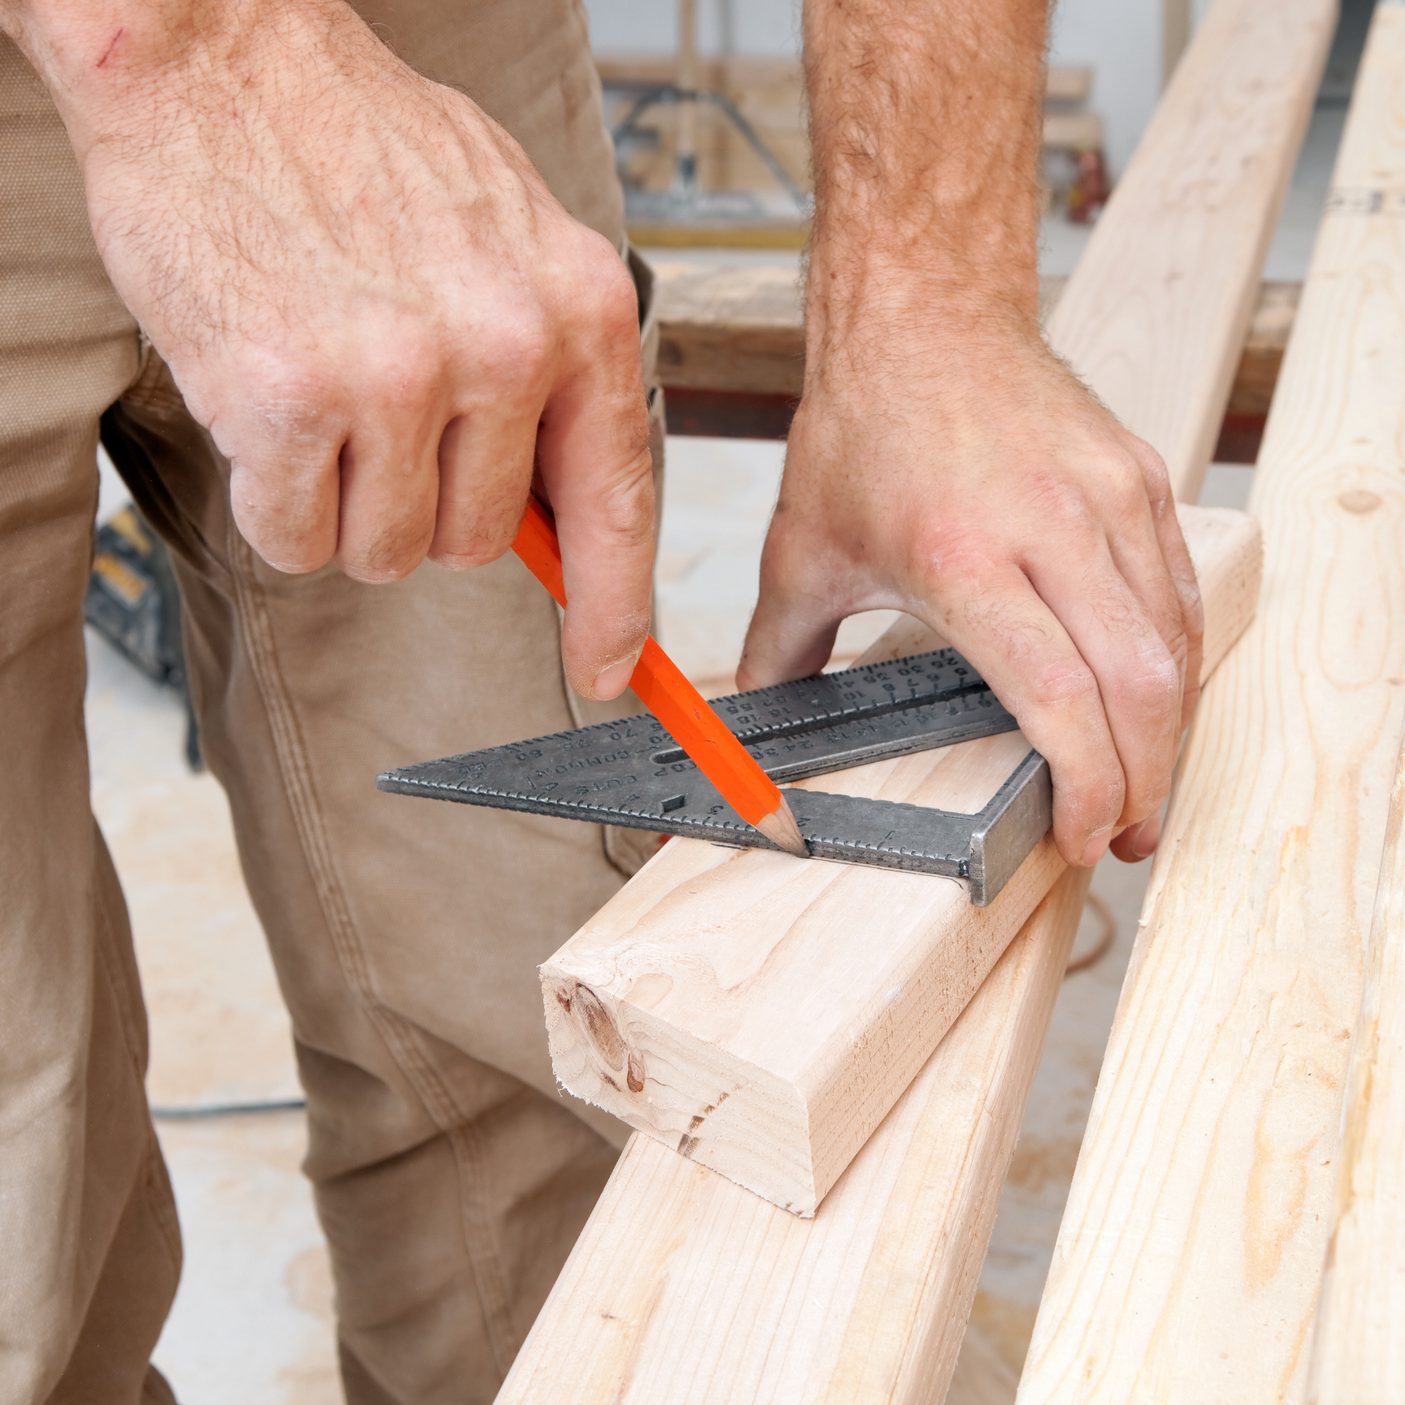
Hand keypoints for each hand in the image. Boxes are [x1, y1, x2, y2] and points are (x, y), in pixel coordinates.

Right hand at [56, 0, 653, 698]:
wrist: (220, 54)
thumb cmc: (363, 147)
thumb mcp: (508, 241)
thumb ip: (549, 371)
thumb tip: (561, 513)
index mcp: (579, 308)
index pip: (617, 500)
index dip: (614, 604)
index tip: (609, 667)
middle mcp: (506, 346)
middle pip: (479, 543)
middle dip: (423, 505)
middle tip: (377, 414)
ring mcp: (401, 374)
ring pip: (388, 551)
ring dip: (345, 504)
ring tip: (322, 395)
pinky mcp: (293, 398)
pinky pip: (297, 538)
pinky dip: (275, 501)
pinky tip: (266, 408)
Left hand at [740, 323, 1202, 866]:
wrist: (922, 315)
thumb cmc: (862, 428)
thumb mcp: (801, 552)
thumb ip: (778, 654)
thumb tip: (748, 723)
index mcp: (962, 557)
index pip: (1059, 694)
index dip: (1085, 782)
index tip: (1081, 833)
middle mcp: (1050, 527)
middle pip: (1139, 685)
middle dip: (1142, 781)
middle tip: (1123, 832)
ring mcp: (1109, 498)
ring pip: (1175, 642)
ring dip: (1168, 731)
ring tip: (1142, 783)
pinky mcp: (1140, 478)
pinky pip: (1179, 591)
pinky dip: (1175, 661)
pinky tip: (1153, 700)